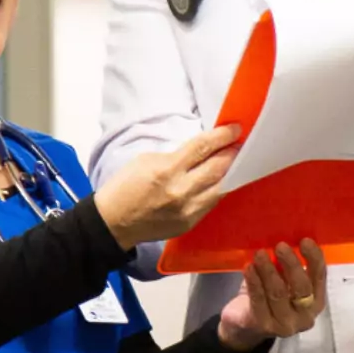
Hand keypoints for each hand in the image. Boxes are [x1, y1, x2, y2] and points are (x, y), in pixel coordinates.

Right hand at [93, 126, 239, 246]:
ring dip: (231, 173)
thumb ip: (176, 156)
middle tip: (240, 144)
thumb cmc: (125, 187)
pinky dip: (218, 190)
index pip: (202, 148)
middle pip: (218, 168)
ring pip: (221, 188)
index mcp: (167, 170)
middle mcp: (181, 191)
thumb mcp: (146, 160)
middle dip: (232, 153)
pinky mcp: (189, 223)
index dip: (222, 136)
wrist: (113, 223)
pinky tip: (221, 181)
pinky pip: (211, 203)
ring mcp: (188, 210)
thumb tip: (200, 152)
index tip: (235, 129)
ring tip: (237, 162)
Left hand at [218, 241, 327, 348]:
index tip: (305, 241)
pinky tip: (249, 268)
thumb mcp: (283, 281)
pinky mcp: (263, 325)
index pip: (319, 277)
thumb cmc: (269, 296)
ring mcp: (285, 324)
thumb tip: (286, 240)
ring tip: (260, 254)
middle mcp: (305, 315)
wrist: (246, 326)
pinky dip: (254, 282)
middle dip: (291, 264)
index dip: (314, 258)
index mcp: (316, 300)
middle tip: (280, 246)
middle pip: (301, 287)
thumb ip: (288, 267)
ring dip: (269, 271)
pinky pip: (258, 300)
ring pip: (278, 293)